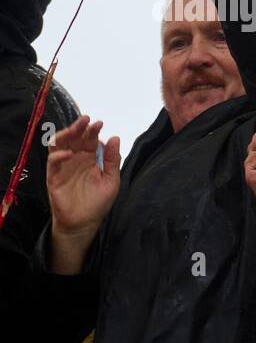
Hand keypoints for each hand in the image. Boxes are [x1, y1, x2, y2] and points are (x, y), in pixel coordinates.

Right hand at [47, 116, 120, 272]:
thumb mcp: (111, 180)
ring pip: (59, 145)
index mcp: (90, 159)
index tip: (99, 123)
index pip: (89, 140)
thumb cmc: (98, 202)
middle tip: (86, 120)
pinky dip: (59, 156)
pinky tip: (69, 154)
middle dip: (79, 127)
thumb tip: (115, 138)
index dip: (92, 131)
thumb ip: (113, 160)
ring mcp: (63, 167)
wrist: (84, 223)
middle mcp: (75, 160)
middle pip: (73, 138)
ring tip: (75, 129)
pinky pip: (53, 162)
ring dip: (65, 135)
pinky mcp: (54, 177)